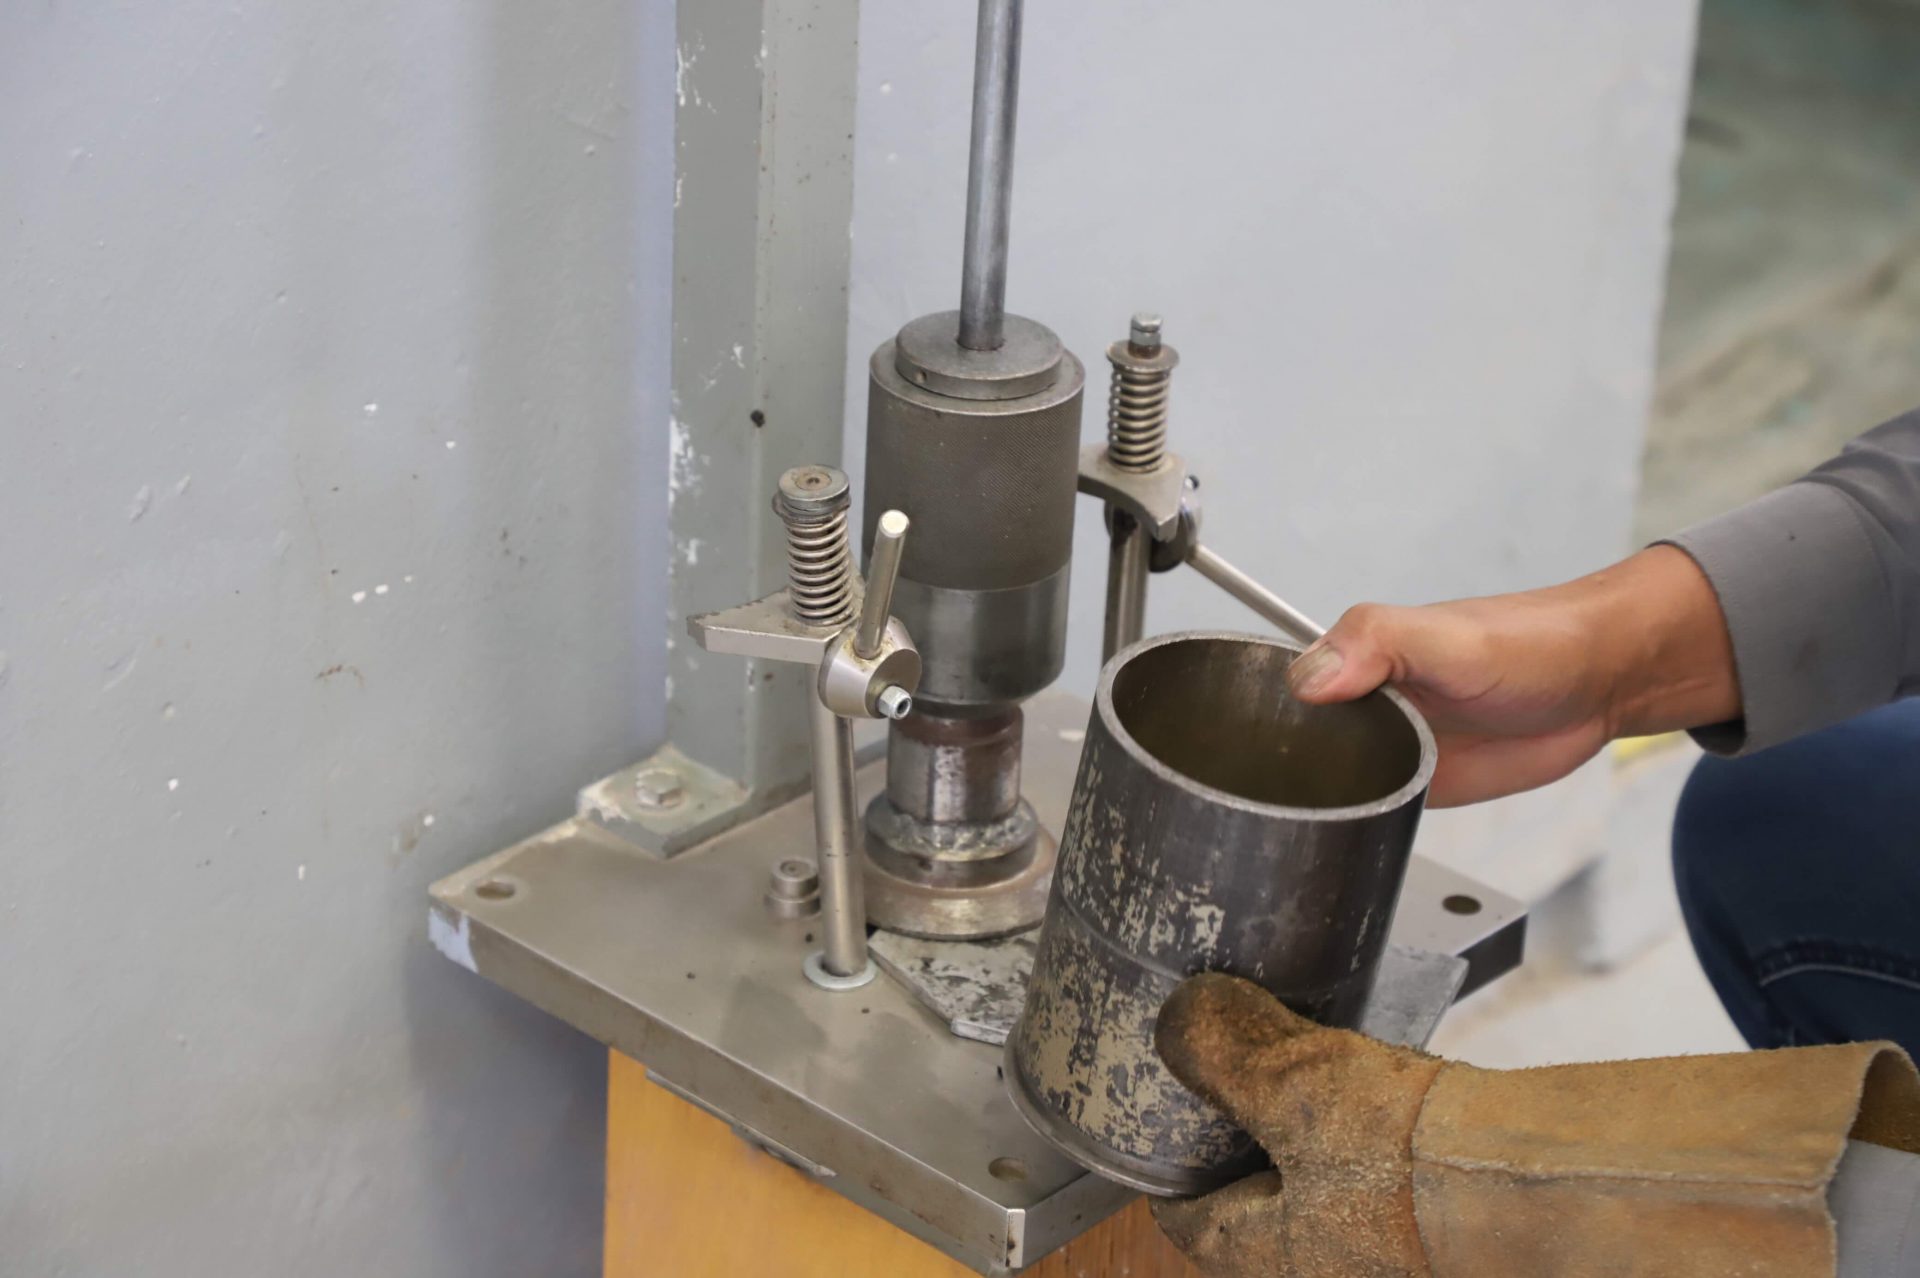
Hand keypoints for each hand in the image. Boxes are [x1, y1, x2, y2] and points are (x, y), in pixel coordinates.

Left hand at [1150, 973, 1919, 1277]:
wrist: (1540, 1184)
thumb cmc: (1409, 1162)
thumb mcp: (1287, 1084)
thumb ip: (1221, 1051)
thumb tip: (1184, 1019)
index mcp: (1267, 1254)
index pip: (1188, 1221)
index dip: (1165, 1167)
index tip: (1152, 1124)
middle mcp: (1327, 1264)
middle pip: (1260, 1199)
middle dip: (1248, 1140)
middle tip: (1237, 1078)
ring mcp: (1388, 1246)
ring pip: (1326, 1179)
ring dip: (1318, 1127)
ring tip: (1312, 1060)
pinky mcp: (1447, 1219)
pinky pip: (1389, 1167)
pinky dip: (1380, 1124)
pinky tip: (1392, 1080)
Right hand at [1284, 546, 1739, 805]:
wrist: (1598, 683)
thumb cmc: (1529, 641)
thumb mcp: (1446, 635)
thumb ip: (1377, 642)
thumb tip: (1308, 680)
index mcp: (1351, 659)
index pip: (1274, 690)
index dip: (1247, 720)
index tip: (1231, 757)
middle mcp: (1359, 704)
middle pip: (1290, 746)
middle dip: (1268, 775)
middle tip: (1255, 810)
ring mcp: (1386, 748)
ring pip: (1325, 782)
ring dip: (1307, 805)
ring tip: (1278, 833)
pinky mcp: (1416, 786)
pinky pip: (1370, 807)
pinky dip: (1351, 823)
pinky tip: (1330, 839)